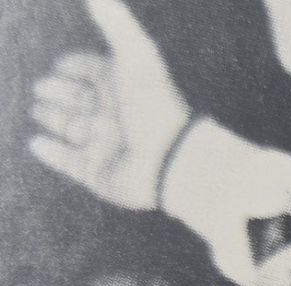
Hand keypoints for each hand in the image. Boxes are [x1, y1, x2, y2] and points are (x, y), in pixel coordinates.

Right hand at [29, 0, 190, 210]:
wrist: (171, 160)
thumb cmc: (155, 105)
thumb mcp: (135, 54)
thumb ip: (115, 21)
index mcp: (123, 87)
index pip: (94, 72)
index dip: (76, 67)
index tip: (60, 64)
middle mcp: (114, 116)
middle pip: (80, 101)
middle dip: (60, 93)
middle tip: (39, 87)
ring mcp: (106, 146)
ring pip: (73, 130)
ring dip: (53, 119)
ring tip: (37, 110)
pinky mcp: (98, 174)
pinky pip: (70, 163)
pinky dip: (52, 153)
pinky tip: (35, 142)